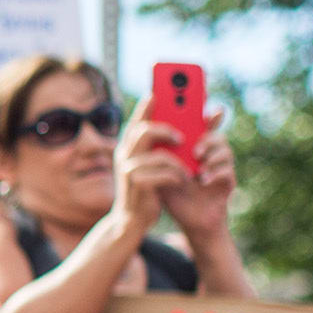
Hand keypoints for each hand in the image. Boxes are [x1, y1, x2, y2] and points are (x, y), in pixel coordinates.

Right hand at [112, 95, 189, 234]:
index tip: (157, 92)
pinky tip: (181, 181)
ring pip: (157, 154)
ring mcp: (128, 170)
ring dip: (176, 161)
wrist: (132, 220)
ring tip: (187, 168)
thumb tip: (182, 129)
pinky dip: (176, 176)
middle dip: (166, 130)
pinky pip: (163, 174)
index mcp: (129, 146)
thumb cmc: (147, 189)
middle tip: (182, 137)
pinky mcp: (137, 185)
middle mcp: (125, 154)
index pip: (137, 120)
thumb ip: (162, 147)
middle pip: (144, 131)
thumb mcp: (153, 165)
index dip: (146, 105)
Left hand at [162, 108, 237, 239]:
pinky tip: (204, 180)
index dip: (204, 110)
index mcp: (195, 145)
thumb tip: (145, 124)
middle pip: (215, 132)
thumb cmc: (172, 190)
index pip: (202, 121)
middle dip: (208, 134)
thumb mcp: (161, 167)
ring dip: (211, 155)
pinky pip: (227, 171)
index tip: (204, 98)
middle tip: (195, 146)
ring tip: (198, 163)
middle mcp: (210, 152)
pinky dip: (215, 173)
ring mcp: (221, 166)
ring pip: (224, 150)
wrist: (186, 219)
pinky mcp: (227, 182)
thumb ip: (157, 147)